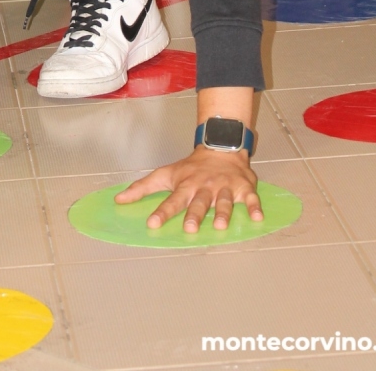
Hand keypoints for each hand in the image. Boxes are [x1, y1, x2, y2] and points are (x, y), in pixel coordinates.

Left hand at [114, 146, 262, 231]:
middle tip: (190, 228)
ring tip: (221, 226)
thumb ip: (142, 188)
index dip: (162, 212)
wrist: (220, 147)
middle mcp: (204, 187)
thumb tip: (118, 200)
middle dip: (195, 214)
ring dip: (223, 213)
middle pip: (199, 202)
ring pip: (223, 201)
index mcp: (185, 186)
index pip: (172, 200)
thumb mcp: (165, 174)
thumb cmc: (191, 167)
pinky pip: (250, 198)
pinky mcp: (242, 187)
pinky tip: (257, 217)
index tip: (152, 224)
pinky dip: (254, 206)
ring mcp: (224, 187)